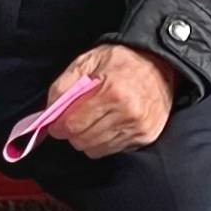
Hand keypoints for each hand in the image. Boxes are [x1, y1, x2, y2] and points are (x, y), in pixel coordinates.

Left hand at [43, 43, 174, 157]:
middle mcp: (127, 112)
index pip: (74, 123)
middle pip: (84, 140)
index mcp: (111, 90)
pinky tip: (108, 126)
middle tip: (73, 124)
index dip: (59, 127)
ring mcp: (138, 127)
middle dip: (72, 134)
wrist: (161, 63)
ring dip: (88, 140)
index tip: (56, 125)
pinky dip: (105, 142)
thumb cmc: (122, 60)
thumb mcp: (89, 60)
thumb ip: (65, 84)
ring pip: (97, 149)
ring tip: (91, 123)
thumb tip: (49, 111)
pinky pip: (114, 150)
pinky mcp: (146, 136)